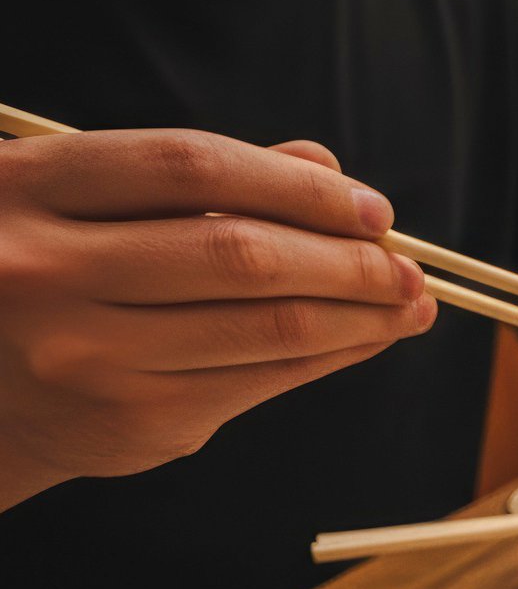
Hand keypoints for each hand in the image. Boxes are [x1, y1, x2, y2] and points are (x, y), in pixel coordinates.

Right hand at [0, 130, 433, 500]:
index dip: (296, 187)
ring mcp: (87, 355)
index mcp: (26, 189)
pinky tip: (366, 338)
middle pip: (238, 254)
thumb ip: (194, 179)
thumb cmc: (50, 272)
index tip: (371, 207)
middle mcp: (47, 272)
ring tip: (409, 303)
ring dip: (359, 315)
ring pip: (263, 328)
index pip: (190, 167)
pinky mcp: (130, 421)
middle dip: (347, 260)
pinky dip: (329, 356)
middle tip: (407, 265)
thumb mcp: (84, 202)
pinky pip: (260, 382)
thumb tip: (323, 168)